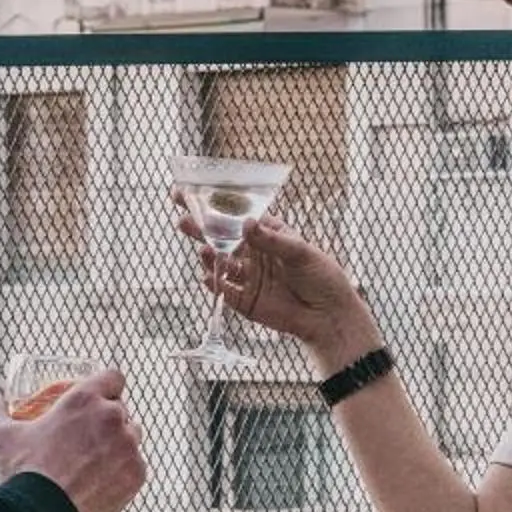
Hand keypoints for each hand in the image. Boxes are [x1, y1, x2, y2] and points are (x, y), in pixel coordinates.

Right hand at [0, 368, 145, 511]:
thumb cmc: (24, 471)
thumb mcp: (4, 436)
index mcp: (84, 399)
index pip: (113, 377)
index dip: (107, 386)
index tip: (98, 400)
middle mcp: (112, 417)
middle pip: (121, 410)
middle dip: (109, 420)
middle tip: (89, 438)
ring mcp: (128, 446)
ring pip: (132, 437)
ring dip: (120, 444)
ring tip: (97, 462)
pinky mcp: (137, 473)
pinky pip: (136, 466)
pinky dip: (123, 472)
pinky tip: (103, 482)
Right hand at [174, 200, 369, 362]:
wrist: (329, 317)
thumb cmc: (323, 278)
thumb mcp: (301, 253)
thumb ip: (272, 241)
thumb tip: (246, 224)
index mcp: (268, 234)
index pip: (238, 215)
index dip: (217, 206)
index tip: (194, 194)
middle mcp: (254, 253)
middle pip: (222, 238)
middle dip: (201, 228)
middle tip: (183, 219)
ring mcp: (248, 277)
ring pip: (220, 263)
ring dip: (208, 256)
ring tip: (203, 250)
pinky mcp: (245, 300)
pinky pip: (224, 291)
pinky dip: (215, 284)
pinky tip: (209, 277)